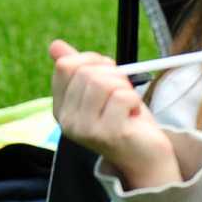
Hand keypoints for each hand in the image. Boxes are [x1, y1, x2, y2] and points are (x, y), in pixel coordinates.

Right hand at [48, 40, 180, 189]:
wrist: (146, 156)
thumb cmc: (125, 121)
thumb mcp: (101, 92)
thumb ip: (79, 69)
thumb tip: (55, 45)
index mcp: (61, 107)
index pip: (66, 66)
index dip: (94, 61)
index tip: (109, 72)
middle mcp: (67, 120)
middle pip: (87, 72)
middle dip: (114, 75)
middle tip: (123, 94)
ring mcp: (85, 128)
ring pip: (104, 82)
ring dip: (125, 88)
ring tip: (127, 106)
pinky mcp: (107, 133)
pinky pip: (123, 96)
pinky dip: (135, 100)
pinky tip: (132, 115)